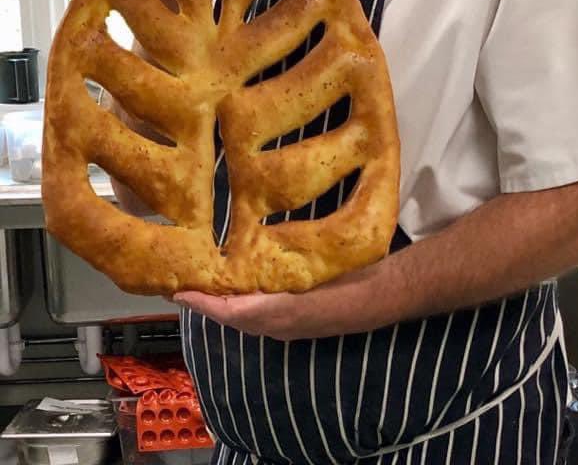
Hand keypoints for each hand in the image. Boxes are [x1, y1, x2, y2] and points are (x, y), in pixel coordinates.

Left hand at [173, 265, 386, 340]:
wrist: (378, 296)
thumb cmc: (345, 286)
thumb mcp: (306, 284)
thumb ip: (273, 292)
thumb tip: (235, 290)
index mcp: (275, 315)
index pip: (228, 312)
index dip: (202, 303)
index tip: (177, 292)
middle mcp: (277, 322)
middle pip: (232, 315)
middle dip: (208, 301)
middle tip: (186, 280)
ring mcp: (287, 320)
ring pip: (246, 312)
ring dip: (225, 299)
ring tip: (208, 276)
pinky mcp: (297, 312)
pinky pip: (262, 307)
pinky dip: (245, 296)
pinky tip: (245, 277)